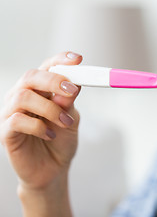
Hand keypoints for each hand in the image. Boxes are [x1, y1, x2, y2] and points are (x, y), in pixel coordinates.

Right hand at [0, 52, 81, 191]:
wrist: (53, 169)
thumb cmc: (61, 140)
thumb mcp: (71, 118)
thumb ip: (69, 102)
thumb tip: (71, 86)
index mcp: (40, 90)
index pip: (46, 67)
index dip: (60, 60)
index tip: (78, 60)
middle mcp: (22, 97)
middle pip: (31, 76)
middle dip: (54, 80)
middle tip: (72, 91)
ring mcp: (11, 113)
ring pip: (23, 96)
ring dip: (50, 108)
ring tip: (65, 122)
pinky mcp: (6, 132)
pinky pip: (17, 120)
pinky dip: (39, 126)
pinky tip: (50, 135)